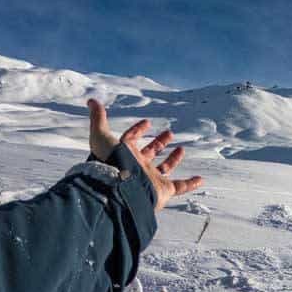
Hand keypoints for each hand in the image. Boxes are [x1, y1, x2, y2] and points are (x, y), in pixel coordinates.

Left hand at [87, 99, 202, 210]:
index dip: (138, 130)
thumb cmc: (110, 162)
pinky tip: (200, 178)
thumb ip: (98, 119)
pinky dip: (191, 184)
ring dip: (173, 159)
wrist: (119, 189)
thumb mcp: (101, 136)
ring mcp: (151, 179)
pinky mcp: (163, 191)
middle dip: (159, 143)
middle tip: (169, 132)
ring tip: (181, 149)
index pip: (131, 140)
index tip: (147, 122)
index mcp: (124, 154)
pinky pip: (180, 187)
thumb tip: (91, 101)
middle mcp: (138, 167)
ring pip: (164, 168)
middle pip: (150, 153)